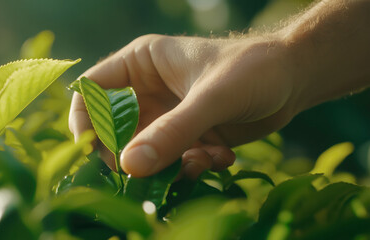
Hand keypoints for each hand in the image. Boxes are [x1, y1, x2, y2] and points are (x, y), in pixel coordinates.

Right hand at [69, 34, 297, 177]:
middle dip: (131, 155)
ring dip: (169, 164)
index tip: (93, 152)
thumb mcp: (212, 98)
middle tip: (150, 171)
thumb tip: (130, 166)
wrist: (292, 79)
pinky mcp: (185, 135)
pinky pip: (171, 160)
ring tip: (201, 160)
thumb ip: (173, 132)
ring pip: (145, 151)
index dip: (85, 120)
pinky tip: (221, 155)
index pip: (92, 90)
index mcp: (141, 64)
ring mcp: (166, 115)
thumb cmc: (252, 69)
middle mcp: (147, 90)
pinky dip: (192, 166)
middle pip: (113, 130)